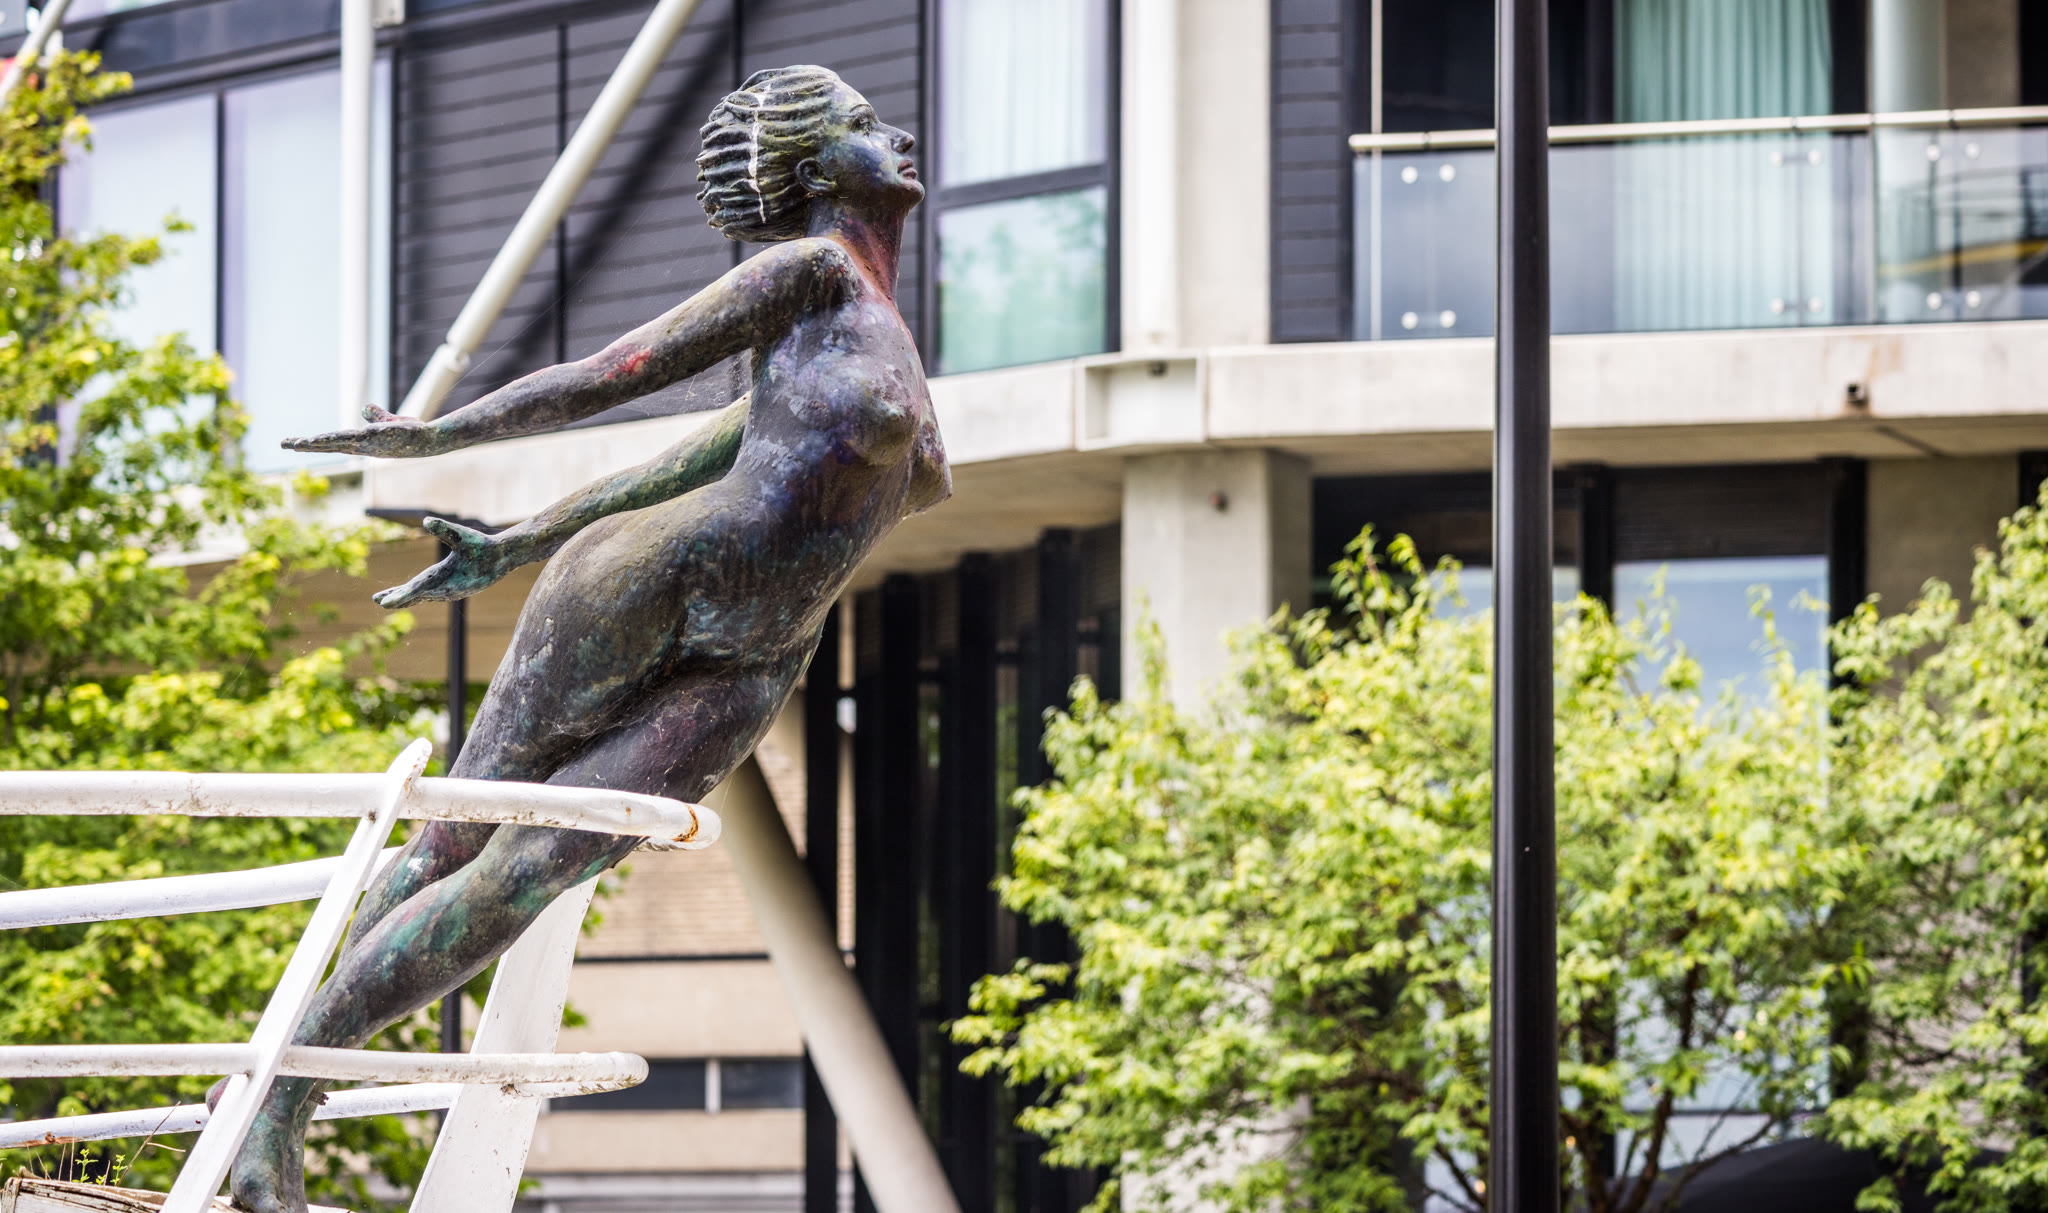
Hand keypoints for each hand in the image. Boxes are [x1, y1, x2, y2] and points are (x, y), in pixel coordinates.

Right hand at [284, 405, 447, 457]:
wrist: (431, 440)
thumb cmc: (410, 434)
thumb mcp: (388, 422)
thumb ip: (376, 416)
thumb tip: (365, 407)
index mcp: (360, 443)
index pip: (330, 443)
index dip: (311, 443)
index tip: (291, 442)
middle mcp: (362, 446)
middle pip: (329, 445)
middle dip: (307, 445)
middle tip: (284, 444)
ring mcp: (371, 443)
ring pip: (341, 442)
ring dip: (321, 442)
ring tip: (301, 441)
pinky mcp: (381, 436)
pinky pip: (360, 436)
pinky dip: (344, 436)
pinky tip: (332, 436)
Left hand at [373, 518, 523, 608]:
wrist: (504, 557)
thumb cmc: (483, 545)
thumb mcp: (463, 534)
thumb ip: (444, 529)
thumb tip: (426, 520)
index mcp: (443, 577)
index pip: (415, 589)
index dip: (398, 596)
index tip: (383, 602)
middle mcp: (445, 588)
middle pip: (415, 596)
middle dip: (396, 598)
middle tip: (377, 600)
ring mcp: (451, 591)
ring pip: (423, 597)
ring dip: (406, 598)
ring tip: (389, 598)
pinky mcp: (456, 589)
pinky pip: (432, 595)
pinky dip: (419, 596)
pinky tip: (416, 594)